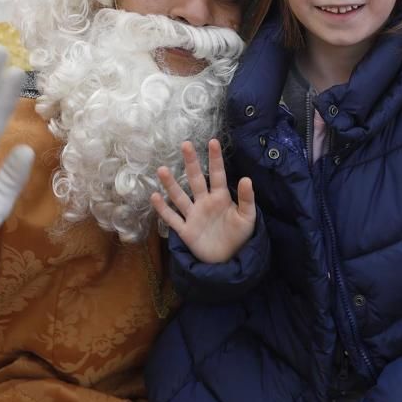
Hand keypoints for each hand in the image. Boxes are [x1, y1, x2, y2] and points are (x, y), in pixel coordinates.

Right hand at [150, 139, 254, 263]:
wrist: (228, 260)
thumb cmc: (239, 236)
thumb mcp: (247, 217)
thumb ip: (246, 199)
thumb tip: (246, 178)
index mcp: (220, 197)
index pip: (217, 174)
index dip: (215, 159)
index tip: (213, 141)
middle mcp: (204, 202)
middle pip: (196, 180)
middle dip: (191, 163)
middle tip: (185, 144)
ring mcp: (193, 216)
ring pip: (180, 197)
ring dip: (171, 184)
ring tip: (162, 169)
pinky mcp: (186, 231)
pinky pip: (172, 218)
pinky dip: (163, 209)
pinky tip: (154, 196)